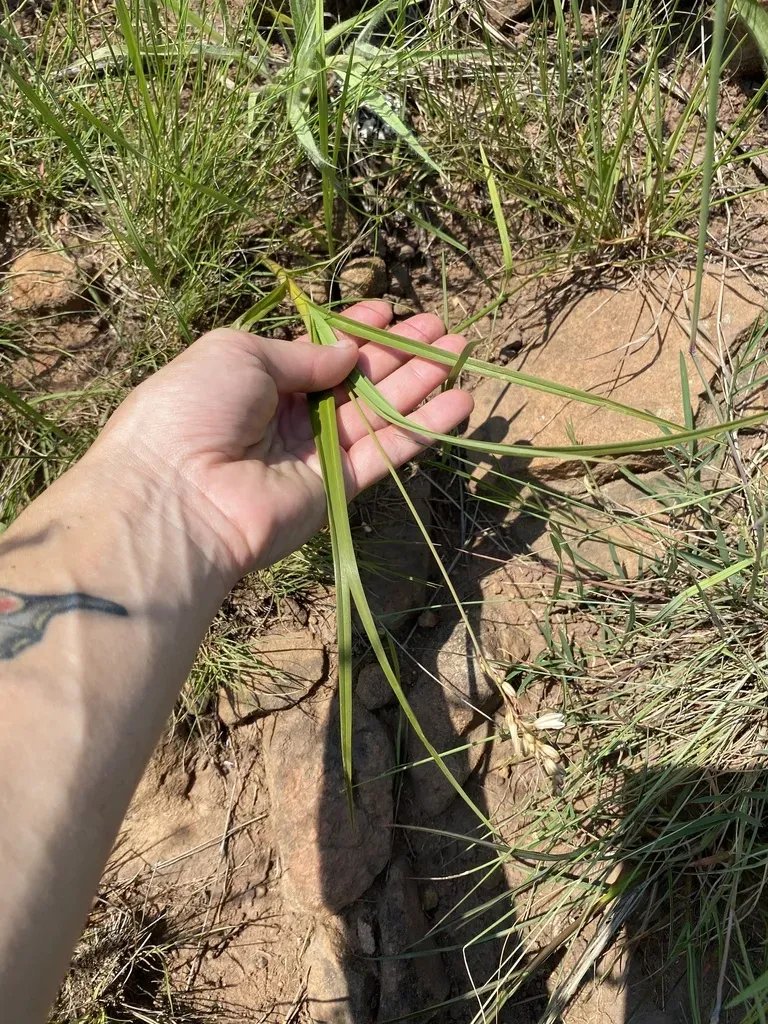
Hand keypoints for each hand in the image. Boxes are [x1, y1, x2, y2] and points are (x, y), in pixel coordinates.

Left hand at [93, 301, 473, 577]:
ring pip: (379, 412)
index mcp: (258, 376)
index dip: (356, 329)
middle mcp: (289, 413)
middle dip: (400, 351)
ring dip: (421, 383)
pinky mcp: (336, 487)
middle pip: (357, 378)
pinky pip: (386, 452)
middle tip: (443, 329)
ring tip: (461, 352)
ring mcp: (314, 452)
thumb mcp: (239, 353)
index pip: (319, 349)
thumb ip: (301, 352)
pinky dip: (422, 429)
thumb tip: (347, 353)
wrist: (178, 493)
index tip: (391, 309)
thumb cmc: (194, 408)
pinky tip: (458, 403)